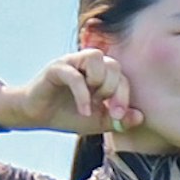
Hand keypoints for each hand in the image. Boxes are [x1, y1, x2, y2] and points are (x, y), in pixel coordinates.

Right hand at [0, 47, 138, 134]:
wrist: (38, 116)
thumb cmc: (69, 115)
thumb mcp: (99, 122)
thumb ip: (120, 120)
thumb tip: (141, 116)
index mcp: (101, 73)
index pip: (123, 76)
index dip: (125, 96)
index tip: (118, 115)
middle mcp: (88, 64)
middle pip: (113, 64)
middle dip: (114, 90)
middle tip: (107, 109)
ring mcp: (71, 63)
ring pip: (95, 58)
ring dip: (99, 82)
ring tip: (93, 101)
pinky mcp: (56, 68)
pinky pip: (74, 75)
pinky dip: (83, 94)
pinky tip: (83, 110)